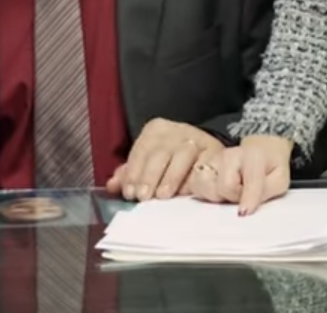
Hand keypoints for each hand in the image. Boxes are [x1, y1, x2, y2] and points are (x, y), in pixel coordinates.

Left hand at [107, 118, 223, 200]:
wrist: (207, 153)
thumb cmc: (172, 160)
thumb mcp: (149, 163)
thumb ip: (130, 174)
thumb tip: (112, 185)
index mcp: (156, 130)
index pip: (141, 150)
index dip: (133, 172)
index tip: (129, 192)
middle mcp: (176, 130)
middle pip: (159, 152)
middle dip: (149, 176)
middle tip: (143, 196)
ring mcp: (196, 137)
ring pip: (181, 154)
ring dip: (171, 176)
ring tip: (163, 195)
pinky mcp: (214, 149)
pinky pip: (203, 162)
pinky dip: (193, 176)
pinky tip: (186, 189)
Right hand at [188, 134, 292, 214]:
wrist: (260, 151)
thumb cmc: (270, 168)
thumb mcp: (279, 180)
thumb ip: (264, 193)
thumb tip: (245, 211)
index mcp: (253, 156)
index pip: (249, 181)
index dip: (248, 199)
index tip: (244, 213)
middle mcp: (229, 154)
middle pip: (224, 187)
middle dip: (233, 197)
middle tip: (242, 194)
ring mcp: (213, 160)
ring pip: (204, 185)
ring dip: (217, 196)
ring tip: (229, 193)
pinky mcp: (200, 167)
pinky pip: (194, 186)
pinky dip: (204, 193)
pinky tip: (217, 192)